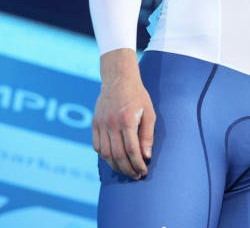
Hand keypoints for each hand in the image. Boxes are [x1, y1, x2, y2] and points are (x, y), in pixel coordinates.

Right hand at [92, 49, 155, 179]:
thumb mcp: (149, 112)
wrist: (118, 79)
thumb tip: (146, 156)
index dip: (137, 164)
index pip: (131, 150)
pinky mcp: (94, 124)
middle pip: (117, 155)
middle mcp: (111, 124)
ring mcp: (100, 125)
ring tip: (126, 171)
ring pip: (105, 154)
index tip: (143, 172)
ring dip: (115, 166)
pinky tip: (114, 160)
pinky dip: (105, 156)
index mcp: (127, 121)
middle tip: (136, 175)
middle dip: (127, 169)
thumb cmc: (138, 96)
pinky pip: (97, 146)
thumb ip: (147, 135)